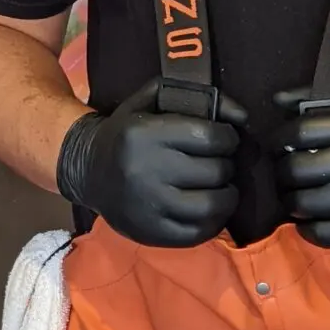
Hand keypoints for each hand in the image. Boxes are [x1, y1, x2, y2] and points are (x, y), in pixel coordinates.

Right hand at [56, 78, 246, 246]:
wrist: (87, 169)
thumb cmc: (126, 132)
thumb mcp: (150, 101)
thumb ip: (196, 97)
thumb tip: (242, 116)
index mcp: (145, 135)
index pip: (209, 137)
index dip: (227, 137)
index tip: (224, 139)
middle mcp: (146, 171)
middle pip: (214, 171)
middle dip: (226, 165)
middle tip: (220, 163)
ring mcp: (148, 206)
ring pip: (211, 206)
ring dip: (227, 195)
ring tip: (221, 187)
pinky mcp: (150, 232)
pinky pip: (198, 233)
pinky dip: (214, 222)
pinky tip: (210, 209)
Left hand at [271, 93, 329, 253]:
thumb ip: (324, 103)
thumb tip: (277, 99)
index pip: (299, 132)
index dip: (280, 140)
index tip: (280, 147)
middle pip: (294, 170)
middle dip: (282, 173)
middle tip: (287, 175)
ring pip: (301, 203)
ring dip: (292, 200)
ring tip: (300, 195)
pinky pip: (317, 233)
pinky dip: (307, 226)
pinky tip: (314, 217)